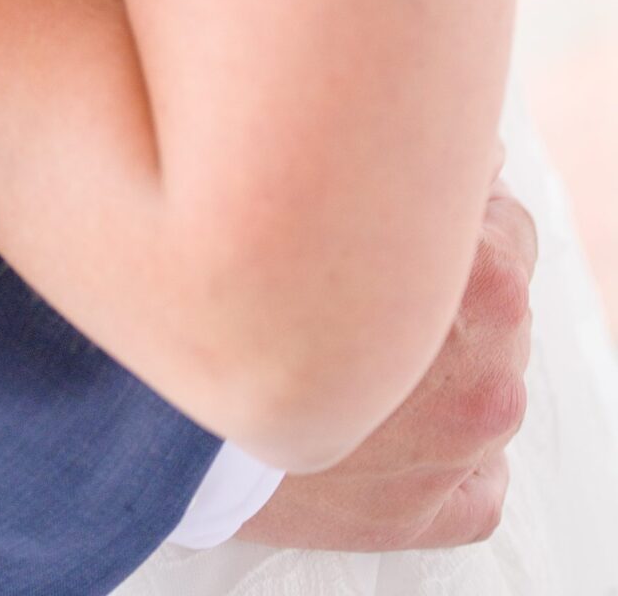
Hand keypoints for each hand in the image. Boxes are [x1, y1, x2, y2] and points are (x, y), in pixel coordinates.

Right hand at [240, 182, 534, 549]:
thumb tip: (468, 153)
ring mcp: (467, 449)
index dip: (441, 216)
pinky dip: (445, 463)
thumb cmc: (230, 292)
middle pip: (497, 306)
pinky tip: (380, 434)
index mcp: (487, 284)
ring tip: (351, 360)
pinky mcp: (436, 512)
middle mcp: (491, 370)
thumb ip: (410, 170)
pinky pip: (478, 486)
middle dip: (446, 295)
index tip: (388, 224)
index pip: (501, 221)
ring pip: (484, 390)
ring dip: (440, 373)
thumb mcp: (325, 195)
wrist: (163, 407)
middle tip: (360, 292)